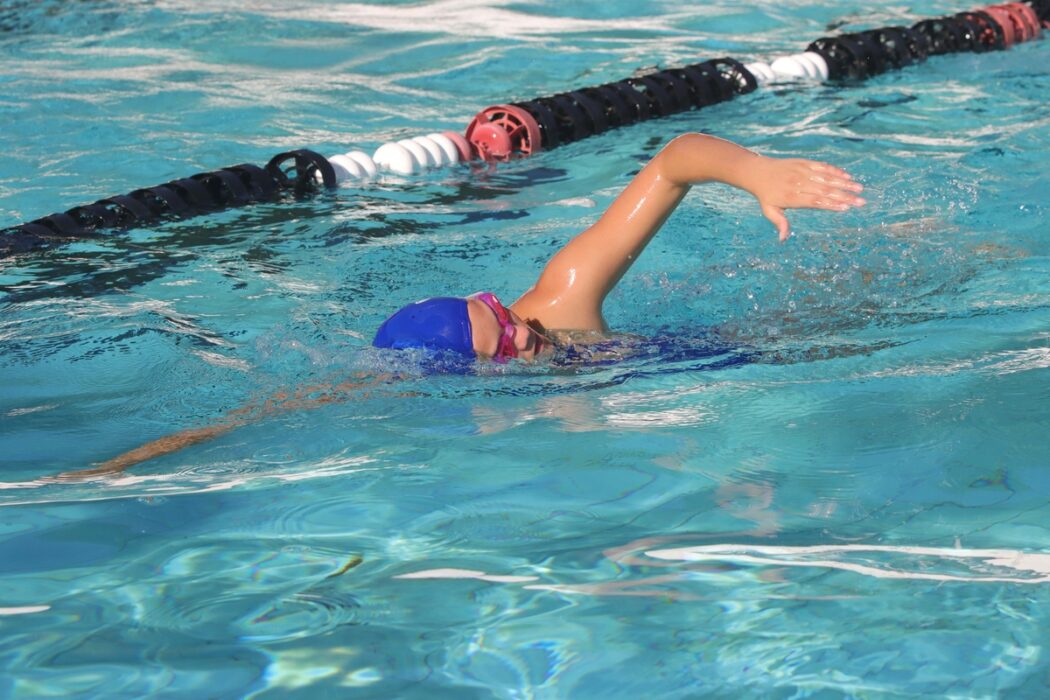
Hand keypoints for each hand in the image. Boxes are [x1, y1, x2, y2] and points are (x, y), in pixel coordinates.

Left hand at [748, 157, 865, 240]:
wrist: (758, 172)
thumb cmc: (766, 195)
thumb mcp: (769, 211)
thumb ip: (780, 223)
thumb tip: (783, 239)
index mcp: (792, 197)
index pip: (815, 202)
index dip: (831, 205)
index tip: (846, 208)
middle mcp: (798, 183)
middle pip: (824, 191)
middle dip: (844, 196)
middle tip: (861, 201)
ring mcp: (802, 172)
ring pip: (826, 177)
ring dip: (844, 183)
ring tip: (859, 188)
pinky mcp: (804, 163)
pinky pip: (822, 166)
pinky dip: (835, 171)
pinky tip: (847, 176)